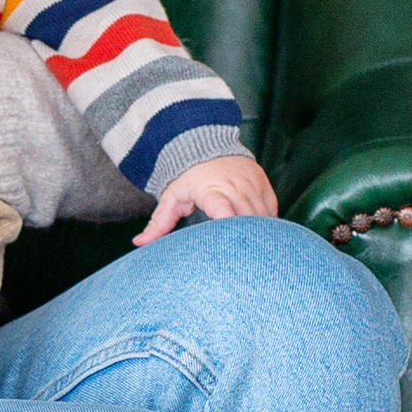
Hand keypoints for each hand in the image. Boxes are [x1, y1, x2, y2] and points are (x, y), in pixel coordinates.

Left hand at [133, 153, 277, 246]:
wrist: (207, 147)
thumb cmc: (189, 178)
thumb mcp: (172, 198)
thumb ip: (158, 223)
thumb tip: (139, 242)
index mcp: (211, 191)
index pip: (225, 213)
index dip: (230, 231)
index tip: (230, 251)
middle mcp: (235, 186)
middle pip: (248, 220)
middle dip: (247, 241)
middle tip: (244, 264)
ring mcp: (252, 184)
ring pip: (263, 217)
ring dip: (260, 235)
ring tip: (254, 254)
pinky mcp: (264, 184)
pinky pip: (272, 210)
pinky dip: (268, 225)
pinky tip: (261, 237)